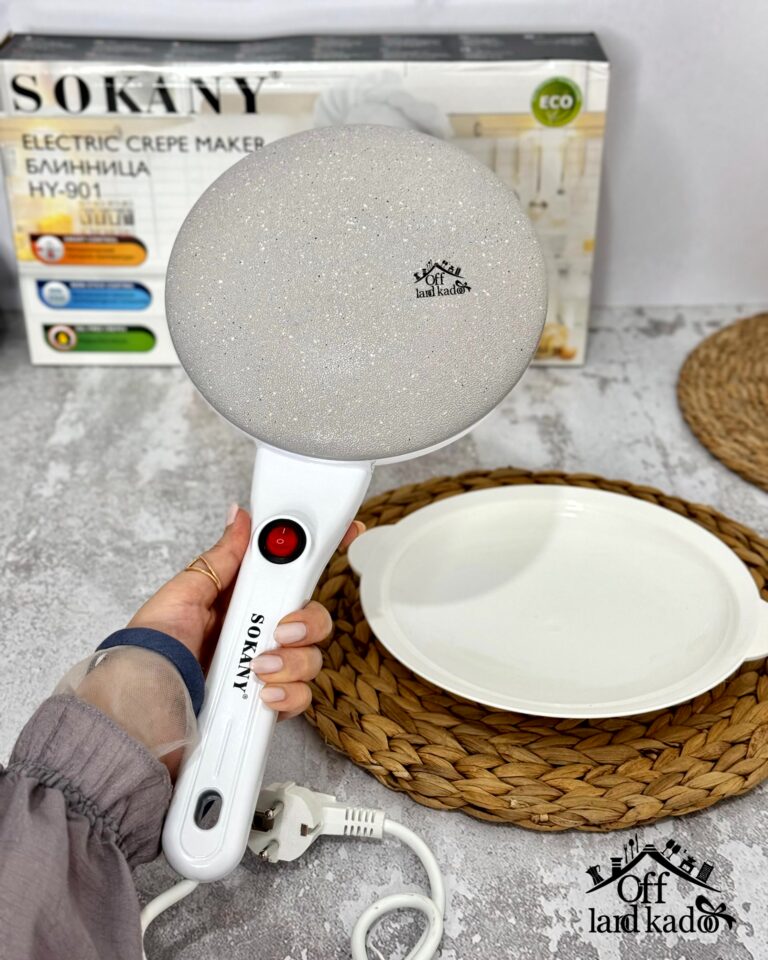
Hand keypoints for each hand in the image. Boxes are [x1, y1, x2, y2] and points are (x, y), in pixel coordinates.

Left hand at [128, 505, 364, 718]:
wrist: (135, 719)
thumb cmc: (146, 658)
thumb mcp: (181, 595)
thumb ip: (221, 559)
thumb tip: (240, 518)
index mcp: (237, 601)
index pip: (287, 573)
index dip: (318, 554)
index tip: (346, 532)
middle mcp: (255, 634)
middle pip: (310, 615)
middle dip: (306, 620)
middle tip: (281, 629)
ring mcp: (264, 671)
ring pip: (312, 656)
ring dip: (292, 661)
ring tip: (258, 668)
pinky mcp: (266, 706)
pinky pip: (302, 696)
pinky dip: (288, 695)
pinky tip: (262, 694)